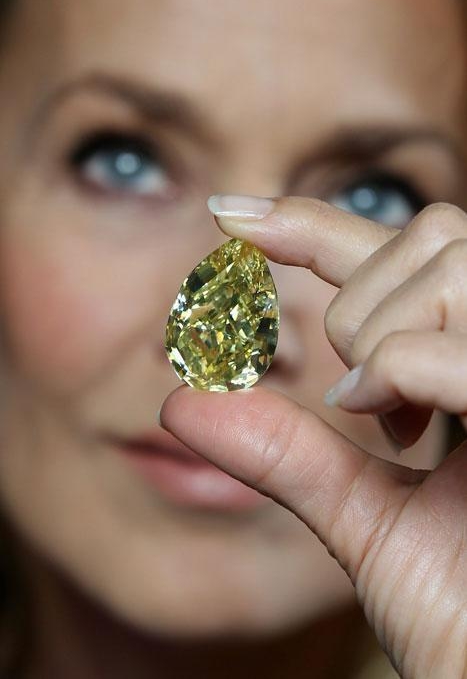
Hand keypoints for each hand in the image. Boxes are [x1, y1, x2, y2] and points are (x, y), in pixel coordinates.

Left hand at [161, 197, 466, 677]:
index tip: (225, 215)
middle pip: (433, 237)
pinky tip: (391, 422)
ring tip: (386, 415)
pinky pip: (446, 347)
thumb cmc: (464, 607)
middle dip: (361, 306)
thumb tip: (182, 404)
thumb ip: (285, 453)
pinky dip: (397, 370)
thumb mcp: (364, 517)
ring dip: (380, 338)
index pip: (398, 250)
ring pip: (447, 266)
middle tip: (357, 398)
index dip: (309, 221)